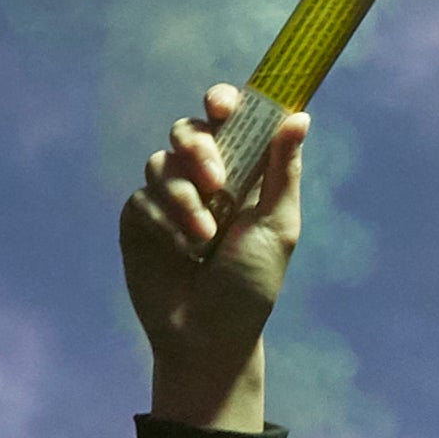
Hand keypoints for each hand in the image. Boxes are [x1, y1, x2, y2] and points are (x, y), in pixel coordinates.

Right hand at [121, 88, 307, 429]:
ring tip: (204, 239)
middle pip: (187, 130)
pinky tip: (182, 252)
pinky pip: (143, 198)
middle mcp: (202, 178)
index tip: (223, 107)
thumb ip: (283, 171)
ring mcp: (167, 196)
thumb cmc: (251, 284)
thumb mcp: (278, 226)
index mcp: (241, 171)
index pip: (229, 119)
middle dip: (198, 147)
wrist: (208, 335)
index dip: (223, 102)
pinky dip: (165, 222)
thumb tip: (300, 116)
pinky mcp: (138, 219)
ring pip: (161, 162)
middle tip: (215, 179)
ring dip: (184, 197)